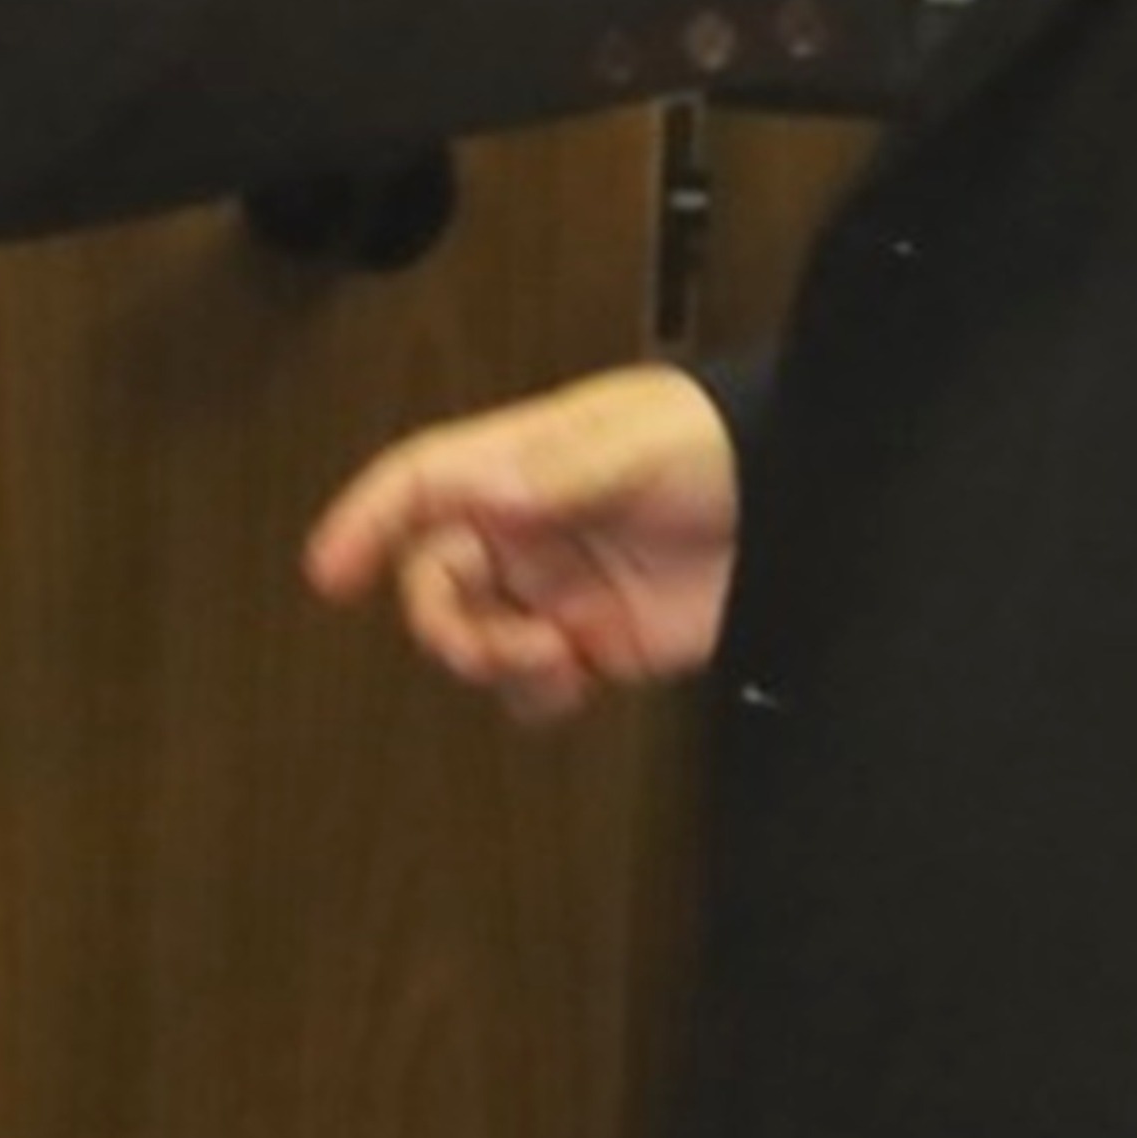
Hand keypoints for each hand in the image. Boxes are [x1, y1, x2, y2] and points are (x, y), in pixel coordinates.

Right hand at [299, 363, 741, 722]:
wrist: (807, 501)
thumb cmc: (725, 441)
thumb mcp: (643, 442)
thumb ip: (566, 471)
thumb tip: (493, 494)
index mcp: (524, 465)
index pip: (420, 486)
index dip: (366, 522)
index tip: (330, 574)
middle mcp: (529, 528)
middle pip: (433, 579)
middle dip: (446, 622)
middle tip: (496, 643)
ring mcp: (561, 588)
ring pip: (476, 639)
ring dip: (494, 663)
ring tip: (556, 660)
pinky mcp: (599, 642)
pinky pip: (534, 684)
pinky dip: (537, 696)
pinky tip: (576, 680)